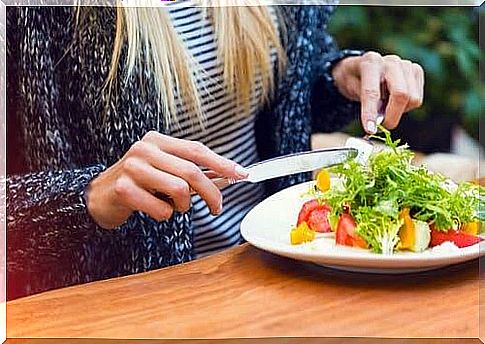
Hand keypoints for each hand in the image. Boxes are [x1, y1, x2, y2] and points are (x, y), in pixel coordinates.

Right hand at [86, 131, 248, 228]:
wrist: (99, 196)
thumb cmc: (139, 183)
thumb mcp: (164, 170)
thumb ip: (191, 171)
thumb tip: (227, 176)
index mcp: (157, 140)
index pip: (196, 150)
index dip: (222, 163)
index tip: (242, 174)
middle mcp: (144, 149)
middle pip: (192, 171)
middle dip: (211, 193)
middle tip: (217, 208)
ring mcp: (132, 168)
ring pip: (179, 190)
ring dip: (183, 206)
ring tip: (173, 206)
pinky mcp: (124, 189)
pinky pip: (162, 209)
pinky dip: (165, 215)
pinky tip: (153, 210)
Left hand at [331, 51, 424, 133]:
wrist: (364, 68)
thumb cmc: (356, 80)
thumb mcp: (351, 90)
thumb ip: (365, 104)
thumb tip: (376, 124)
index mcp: (371, 62)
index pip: (372, 91)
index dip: (370, 112)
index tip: (370, 130)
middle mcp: (391, 61)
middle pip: (401, 94)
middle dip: (392, 116)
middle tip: (382, 126)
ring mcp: (406, 65)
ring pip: (412, 99)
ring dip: (398, 111)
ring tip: (385, 105)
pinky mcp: (417, 71)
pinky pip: (417, 100)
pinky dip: (406, 107)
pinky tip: (394, 100)